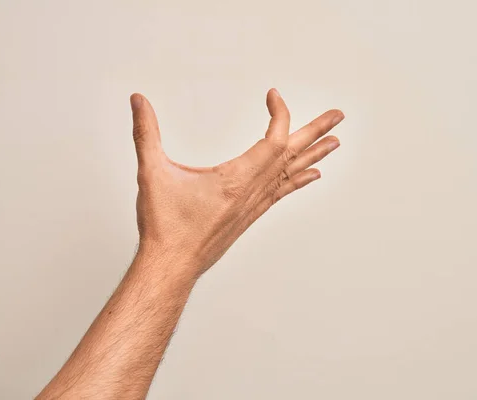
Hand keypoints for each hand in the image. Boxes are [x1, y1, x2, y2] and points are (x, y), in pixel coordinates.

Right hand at [131, 89, 343, 276]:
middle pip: (292, 154)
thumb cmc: (166, 225)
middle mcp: (253, 191)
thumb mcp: (151, 172)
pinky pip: (283, 192)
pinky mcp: (250, 215)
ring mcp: (255, 205)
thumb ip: (145, 133)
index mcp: (237, 178)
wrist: (172, 266)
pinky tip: (312, 175)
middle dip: (317, 132)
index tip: (273, 94)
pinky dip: (299, 180)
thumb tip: (138, 101)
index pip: (273, 139)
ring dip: (314, 154)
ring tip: (335, 142)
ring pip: (291, 173)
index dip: (279, 113)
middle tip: (338, 115)